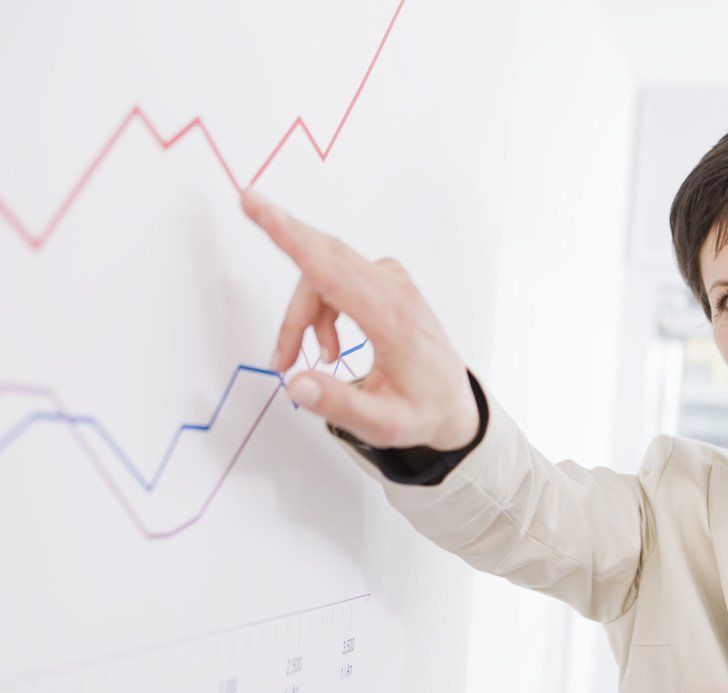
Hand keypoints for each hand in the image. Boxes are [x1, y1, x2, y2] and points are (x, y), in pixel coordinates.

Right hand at [241, 190, 478, 449]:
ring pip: (324, 272)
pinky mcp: (386, 281)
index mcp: (392, 321)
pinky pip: (336, 277)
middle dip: (283, 265)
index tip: (259, 206)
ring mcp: (391, 280)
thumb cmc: (421, 410)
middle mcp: (393, 290)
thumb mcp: (385, 425)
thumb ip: (339, 405)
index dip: (292, 238)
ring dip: (302, 316)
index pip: (332, 271)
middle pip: (321, 261)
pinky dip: (319, 309)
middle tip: (246, 215)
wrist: (453, 401)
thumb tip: (295, 383)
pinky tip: (327, 347)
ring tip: (303, 360)